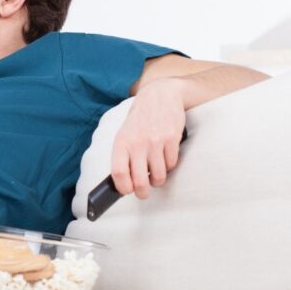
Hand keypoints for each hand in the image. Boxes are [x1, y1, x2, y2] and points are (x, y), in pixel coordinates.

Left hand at [110, 78, 187, 198]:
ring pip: (159, 176)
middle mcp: (137, 143)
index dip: (123, 187)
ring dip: (159, 179)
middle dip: (143, 192)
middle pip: (140, 181)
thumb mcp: (125, 134)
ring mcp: (155, 141)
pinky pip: (172, 164)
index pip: (118, 173)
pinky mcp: (172, 139)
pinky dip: (169, 166)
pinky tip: (165, 156)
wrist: (159, 96)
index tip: (127, 191)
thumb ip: (124, 155)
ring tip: (156, 173)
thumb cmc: (140, 120)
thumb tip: (124, 182)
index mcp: (121, 143)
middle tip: (144, 193)